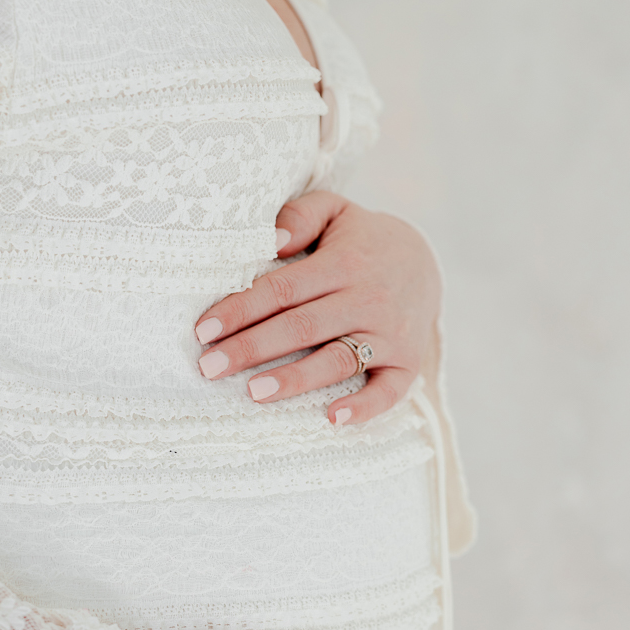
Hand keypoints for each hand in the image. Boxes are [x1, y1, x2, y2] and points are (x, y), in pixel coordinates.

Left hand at [194, 192, 441, 424]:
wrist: (426, 261)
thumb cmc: (360, 241)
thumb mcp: (335, 210)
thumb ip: (300, 216)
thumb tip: (271, 239)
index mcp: (344, 263)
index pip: (283, 289)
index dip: (241, 309)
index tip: (203, 330)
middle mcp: (367, 299)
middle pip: (302, 327)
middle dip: (251, 348)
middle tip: (209, 368)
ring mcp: (390, 334)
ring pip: (338, 360)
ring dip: (296, 379)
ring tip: (254, 392)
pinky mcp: (408, 362)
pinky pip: (389, 391)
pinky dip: (364, 408)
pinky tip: (331, 419)